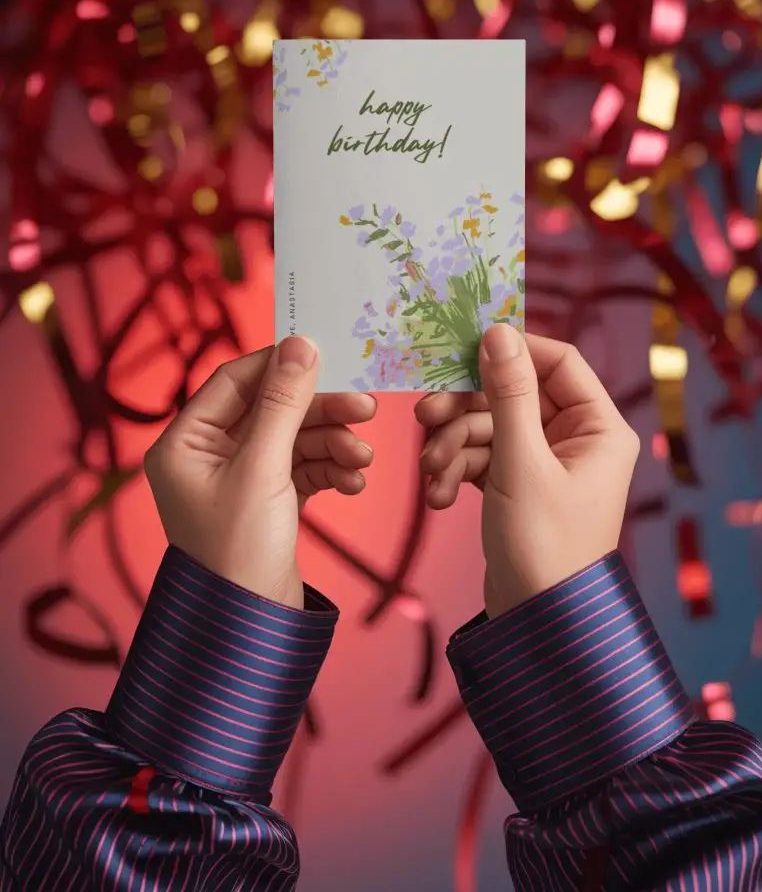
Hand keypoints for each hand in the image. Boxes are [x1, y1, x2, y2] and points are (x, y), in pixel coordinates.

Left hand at [144, 337, 375, 608]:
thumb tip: (300, 343)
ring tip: (361, 458)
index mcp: (184, 443)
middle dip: (319, 412)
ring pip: (293, 440)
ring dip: (331, 444)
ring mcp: (239, 480)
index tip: (325, 355)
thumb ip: (283, 403)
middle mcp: (207, 457)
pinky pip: (302, 469)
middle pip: (271, 410)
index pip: (234, 381)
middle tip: (365, 408)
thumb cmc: (239, 551)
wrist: (252, 630)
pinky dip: (328, 471)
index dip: (280, 366)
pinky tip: (353, 481)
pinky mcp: (268, 502)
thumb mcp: (263, 469)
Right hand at [415, 324, 638, 617]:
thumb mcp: (521, 462)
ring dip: (453, 447)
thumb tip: (498, 332)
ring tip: (432, 474)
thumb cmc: (543, 545)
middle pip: (513, 395)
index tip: (464, 350)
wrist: (536, 623)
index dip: (511, 351)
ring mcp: (544, 463)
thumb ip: (508, 394)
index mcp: (598, 427)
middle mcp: (576, 439)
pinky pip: (482, 459)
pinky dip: (457, 473)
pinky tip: (440, 498)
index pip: (558, 362)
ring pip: (489, 427)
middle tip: (424, 415)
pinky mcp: (517, 486)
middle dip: (465, 410)